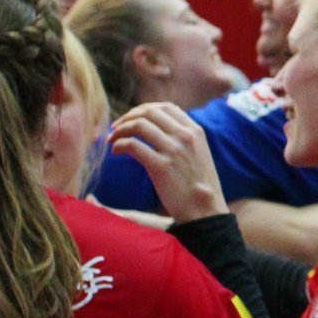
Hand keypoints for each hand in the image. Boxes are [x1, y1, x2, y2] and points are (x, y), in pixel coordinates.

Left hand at [111, 103, 229, 222]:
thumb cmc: (199, 186)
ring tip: (112, 140)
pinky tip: (115, 152)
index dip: (144, 109)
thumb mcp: (199, 154)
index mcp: (195, 131)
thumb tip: (161, 128)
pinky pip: (132, 145)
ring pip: (139, 125)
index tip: (132, 119)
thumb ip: (184, 139)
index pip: (166, 107)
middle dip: (128, 117)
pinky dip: (119, 145)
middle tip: (116, 128)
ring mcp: (174, 150)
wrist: (205, 210)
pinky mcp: (161, 166)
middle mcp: (185, 136)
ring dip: (120, 130)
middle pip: (149, 112)